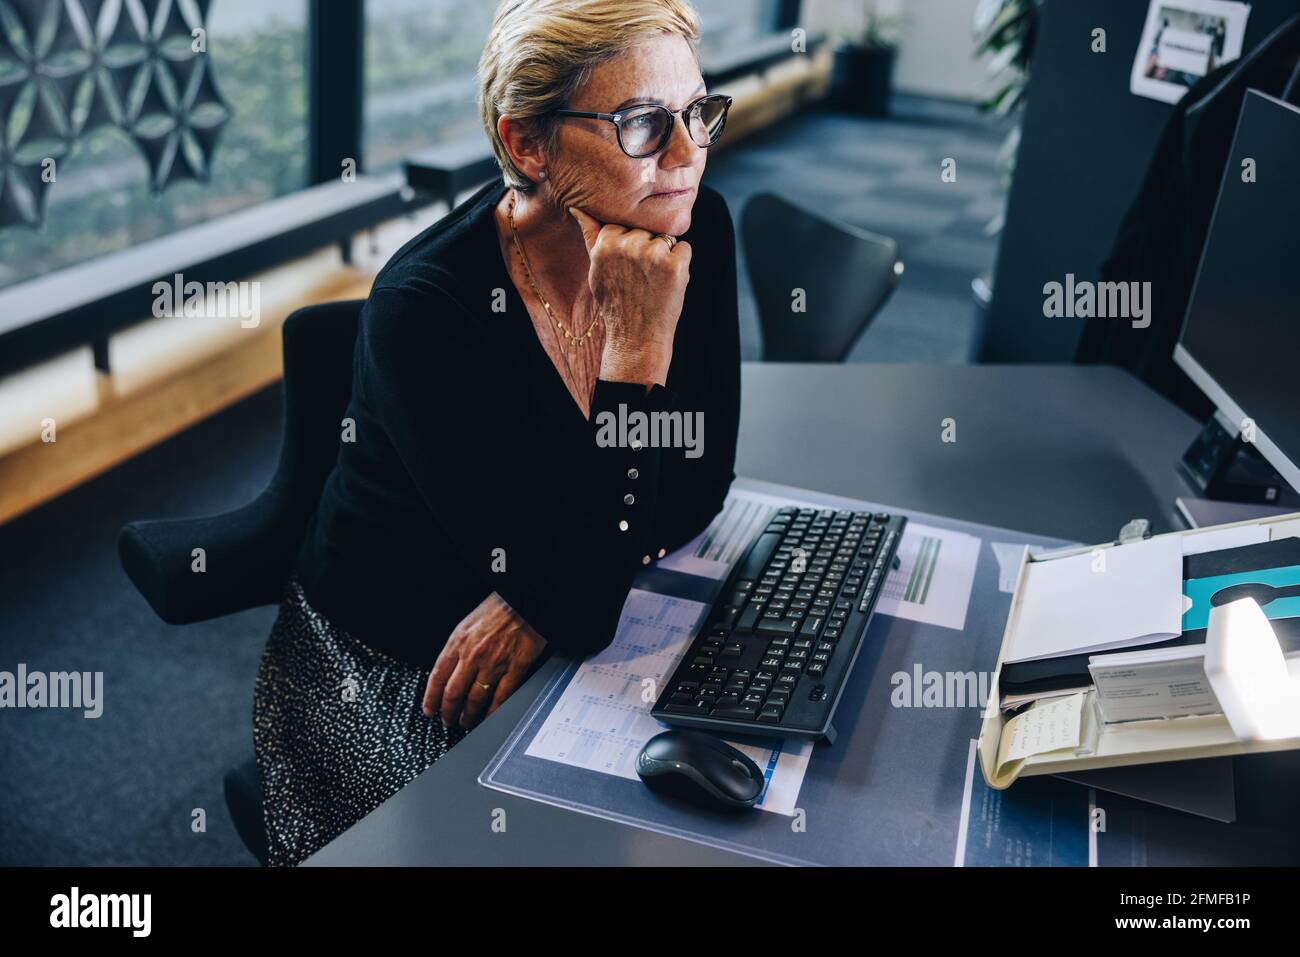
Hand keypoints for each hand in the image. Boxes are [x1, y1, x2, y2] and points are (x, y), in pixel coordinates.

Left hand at [422, 592, 546, 728]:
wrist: (524, 599)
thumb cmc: (499, 608)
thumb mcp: (468, 624)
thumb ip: (458, 647)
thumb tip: (449, 670)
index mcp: (458, 641)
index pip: (437, 677)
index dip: (431, 698)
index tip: (429, 709)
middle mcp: (473, 654)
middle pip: (453, 693)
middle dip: (448, 712)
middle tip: (447, 721)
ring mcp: (495, 663)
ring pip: (475, 699)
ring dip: (468, 715)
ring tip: (467, 722)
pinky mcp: (516, 667)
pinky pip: (502, 696)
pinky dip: (494, 711)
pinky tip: (489, 717)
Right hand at [569, 206, 691, 386]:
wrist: (635, 337)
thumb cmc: (615, 303)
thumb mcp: (595, 269)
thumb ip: (591, 236)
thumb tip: (577, 207)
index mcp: (606, 243)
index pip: (624, 224)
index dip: (628, 244)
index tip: (625, 268)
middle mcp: (628, 245)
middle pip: (645, 230)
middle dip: (646, 248)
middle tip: (639, 278)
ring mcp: (653, 254)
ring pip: (665, 238)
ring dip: (664, 255)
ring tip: (652, 282)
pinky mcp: (676, 265)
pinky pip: (684, 248)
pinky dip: (681, 264)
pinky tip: (667, 283)